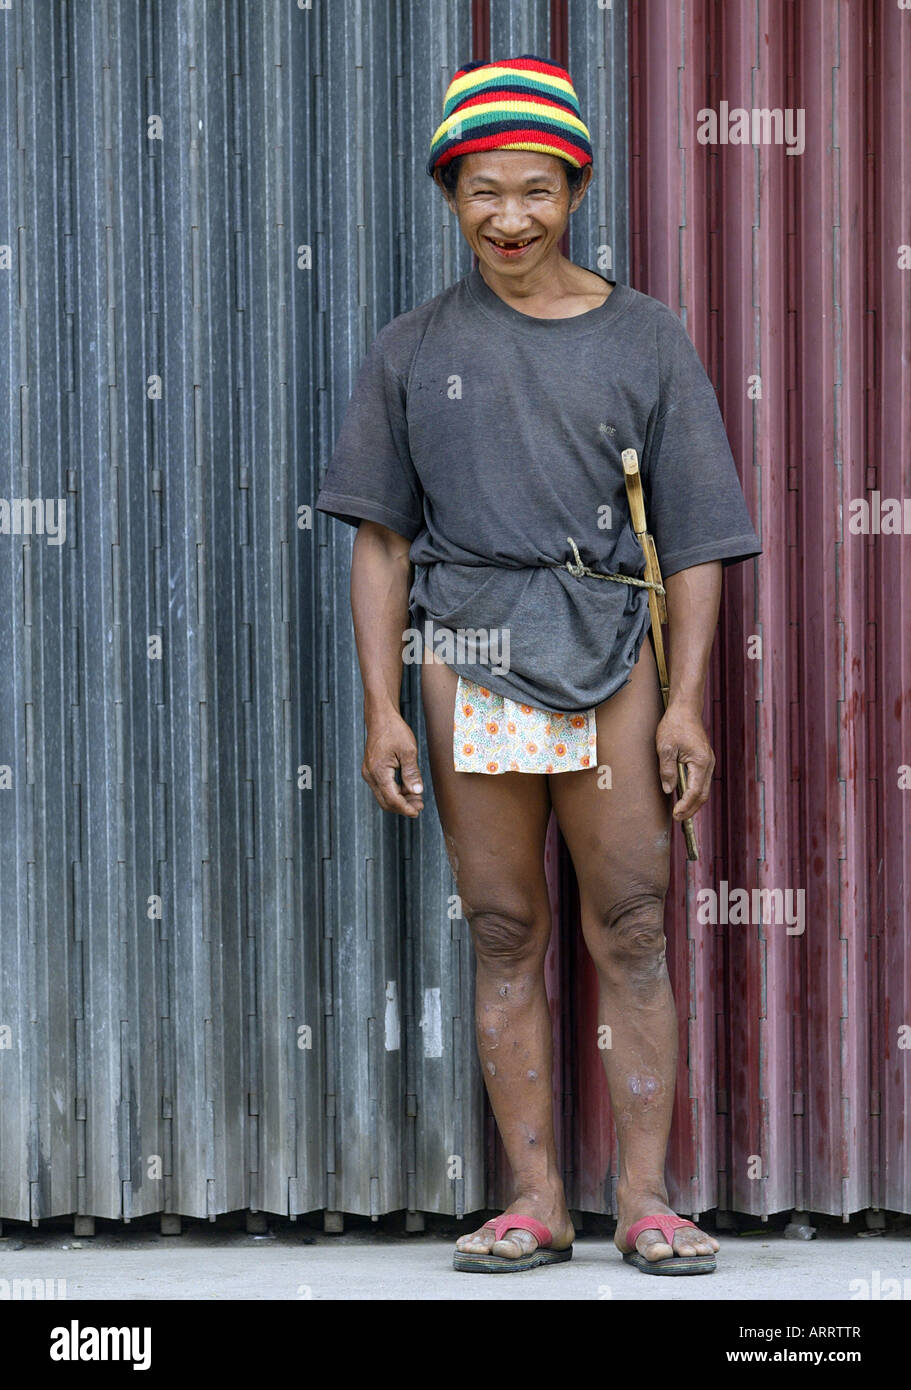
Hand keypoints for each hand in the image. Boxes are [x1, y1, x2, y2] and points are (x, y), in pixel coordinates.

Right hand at [361, 711, 424, 816]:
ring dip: (399, 800)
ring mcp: (369, 773)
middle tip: (419, 806)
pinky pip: (382, 787)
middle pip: (385, 801)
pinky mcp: (371, 770)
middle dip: (403, 807)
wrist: (380, 717)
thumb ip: (412, 773)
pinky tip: (407, 788)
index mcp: (378, 771)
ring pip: (383, 796)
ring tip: (416, 797)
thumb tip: (417, 792)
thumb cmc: (393, 730)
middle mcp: (370, 775)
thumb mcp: (408, 751)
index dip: (405, 808)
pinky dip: (395, 791)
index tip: (417, 812)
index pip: (392, 799)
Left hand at [655, 704, 714, 820]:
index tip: (675, 815)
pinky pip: (701, 781)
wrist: (685, 709)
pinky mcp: (704, 760)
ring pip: (704, 789)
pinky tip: (684, 797)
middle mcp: (708, 764)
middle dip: (691, 809)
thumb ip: (667, 770)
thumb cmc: (674, 725)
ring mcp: (708, 762)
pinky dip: (694, 792)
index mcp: (701, 762)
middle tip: (678, 819)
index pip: (694, 791)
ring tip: (681, 812)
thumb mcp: (665, 748)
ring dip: (693, 802)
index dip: (685, 806)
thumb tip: (669, 790)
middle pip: (703, 794)